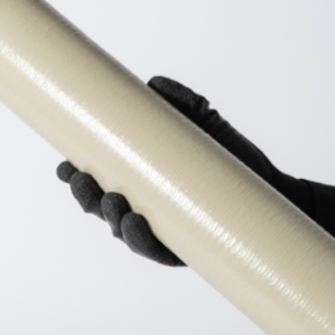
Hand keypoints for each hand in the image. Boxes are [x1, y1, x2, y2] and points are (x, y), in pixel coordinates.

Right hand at [56, 76, 309, 266]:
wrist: (271, 188)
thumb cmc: (231, 157)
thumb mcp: (204, 122)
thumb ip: (180, 102)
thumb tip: (153, 84)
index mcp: (141, 180)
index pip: (99, 179)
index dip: (76, 175)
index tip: (64, 165)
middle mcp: (146, 207)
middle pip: (102, 207)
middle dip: (84, 196)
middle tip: (79, 180)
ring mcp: (164, 229)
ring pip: (122, 230)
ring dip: (109, 217)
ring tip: (110, 200)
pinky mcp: (187, 247)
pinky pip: (157, 249)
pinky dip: (141, 240)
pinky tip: (133, 224)